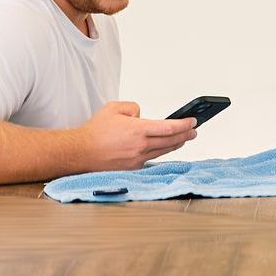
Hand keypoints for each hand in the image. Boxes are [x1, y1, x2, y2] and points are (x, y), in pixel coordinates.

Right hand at [81, 101, 196, 169]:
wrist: (81, 152)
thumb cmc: (95, 131)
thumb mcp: (114, 108)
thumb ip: (132, 108)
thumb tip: (142, 115)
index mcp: (138, 130)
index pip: (168, 128)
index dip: (183, 125)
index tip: (193, 121)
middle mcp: (140, 146)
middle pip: (171, 141)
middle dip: (185, 135)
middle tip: (194, 131)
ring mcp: (138, 159)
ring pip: (163, 151)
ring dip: (176, 144)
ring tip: (184, 139)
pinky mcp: (133, 167)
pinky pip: (152, 159)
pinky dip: (160, 152)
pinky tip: (165, 149)